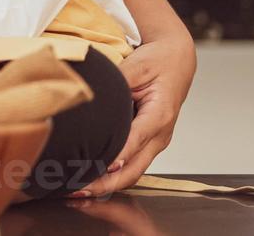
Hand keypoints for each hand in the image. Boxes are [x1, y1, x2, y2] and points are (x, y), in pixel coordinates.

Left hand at [72, 30, 195, 197]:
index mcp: (159, 115)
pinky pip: (130, 166)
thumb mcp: (136, 66)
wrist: (176, 62)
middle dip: (105, 184)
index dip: (117, 156)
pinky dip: (110, 177)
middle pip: (133, 169)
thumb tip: (88, 93)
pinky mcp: (148, 144)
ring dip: (106, 186)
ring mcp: (155, 142)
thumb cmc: (157, 62)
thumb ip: (116, 82)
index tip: (99, 168)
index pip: (135, 140)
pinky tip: (88, 179)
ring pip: (131, 173)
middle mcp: (159, 135)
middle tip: (76, 190)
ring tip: (76, 192)